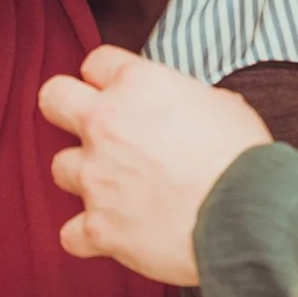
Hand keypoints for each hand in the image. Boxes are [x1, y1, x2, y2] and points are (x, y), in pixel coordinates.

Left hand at [41, 45, 272, 287]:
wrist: (244, 215)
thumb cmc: (242, 156)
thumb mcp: (223, 105)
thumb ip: (188, 101)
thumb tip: (191, 110)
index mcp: (138, 85)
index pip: (97, 62)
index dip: (109, 76)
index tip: (122, 92)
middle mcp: (105, 125)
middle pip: (53, 98)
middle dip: (66, 108)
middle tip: (92, 125)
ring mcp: (95, 177)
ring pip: (60, 167)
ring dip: (85, 175)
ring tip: (119, 187)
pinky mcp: (96, 226)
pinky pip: (71, 232)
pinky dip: (90, 234)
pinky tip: (115, 233)